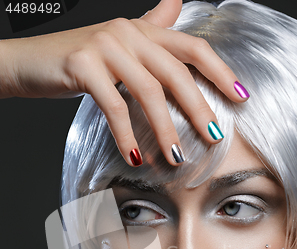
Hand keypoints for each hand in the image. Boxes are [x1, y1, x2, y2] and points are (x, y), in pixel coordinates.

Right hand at [0, 0, 247, 165]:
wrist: (28, 60)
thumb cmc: (77, 59)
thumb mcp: (119, 41)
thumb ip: (151, 27)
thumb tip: (177, 5)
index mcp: (143, 30)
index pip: (191, 47)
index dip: (219, 71)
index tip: (240, 96)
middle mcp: (128, 32)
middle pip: (176, 72)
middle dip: (199, 108)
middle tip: (215, 138)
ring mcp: (104, 46)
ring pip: (147, 90)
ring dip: (165, 128)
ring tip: (175, 157)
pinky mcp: (82, 64)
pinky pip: (113, 104)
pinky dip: (126, 133)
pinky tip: (135, 155)